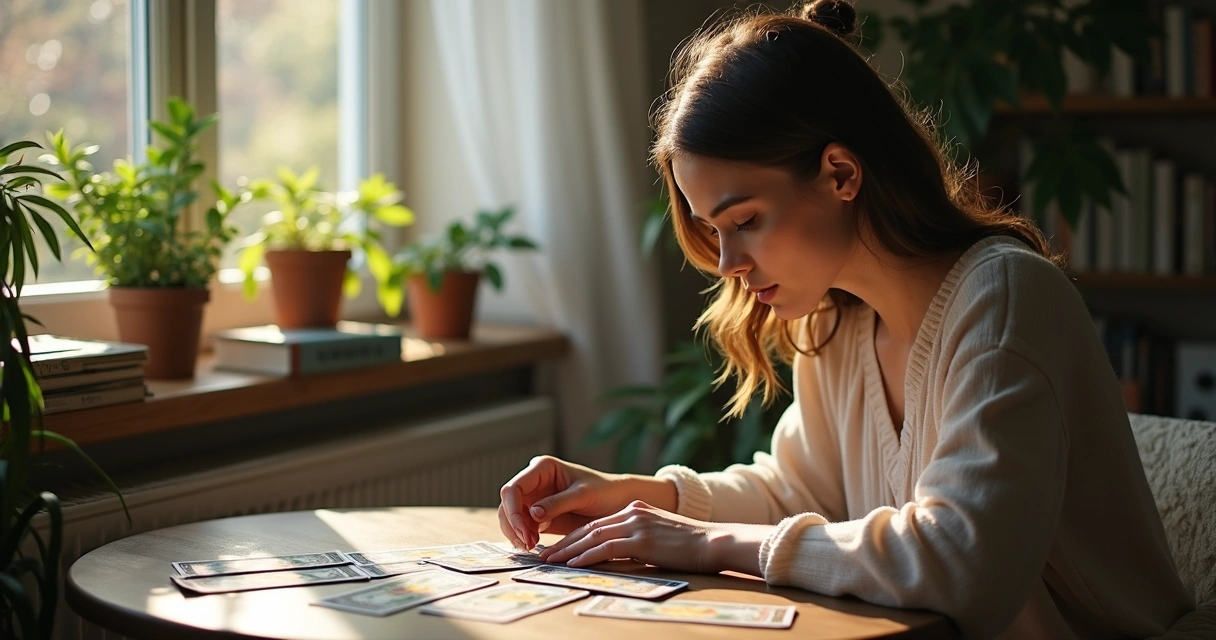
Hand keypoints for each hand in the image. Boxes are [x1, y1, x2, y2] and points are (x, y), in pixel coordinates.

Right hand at [498, 455, 640, 550]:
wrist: (618, 503)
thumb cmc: (605, 491)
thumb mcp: (584, 495)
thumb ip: (558, 503)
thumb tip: (532, 513)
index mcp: (542, 468)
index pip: (514, 488)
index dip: (513, 509)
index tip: (524, 530)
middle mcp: (534, 481)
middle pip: (508, 503)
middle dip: (514, 524)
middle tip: (528, 544)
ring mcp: (535, 498)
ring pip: (511, 516)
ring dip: (516, 533)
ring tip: (532, 547)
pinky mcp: (539, 515)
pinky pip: (522, 527)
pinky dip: (523, 537)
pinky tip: (533, 547)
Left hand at [537, 501, 720, 572]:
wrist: (712, 541)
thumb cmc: (690, 544)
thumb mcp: (658, 535)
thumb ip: (636, 539)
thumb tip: (618, 555)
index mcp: (634, 509)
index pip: (596, 523)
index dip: (574, 536)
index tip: (558, 548)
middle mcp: (632, 512)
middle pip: (589, 527)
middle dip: (565, 543)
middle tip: (545, 555)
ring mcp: (636, 525)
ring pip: (592, 537)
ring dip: (568, 551)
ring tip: (550, 562)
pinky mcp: (641, 540)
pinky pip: (606, 548)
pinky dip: (586, 557)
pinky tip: (573, 565)